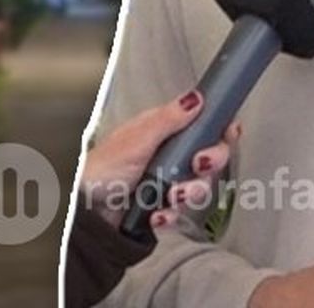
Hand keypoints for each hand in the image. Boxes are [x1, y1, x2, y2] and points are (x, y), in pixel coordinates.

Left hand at [80, 90, 238, 227]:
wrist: (84, 211)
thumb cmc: (101, 168)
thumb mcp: (137, 138)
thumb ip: (168, 119)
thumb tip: (195, 97)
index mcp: (164, 131)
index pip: (204, 125)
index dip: (221, 128)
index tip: (229, 131)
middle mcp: (170, 155)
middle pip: (211, 156)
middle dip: (210, 162)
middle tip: (198, 164)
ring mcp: (168, 182)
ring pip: (200, 187)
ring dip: (190, 192)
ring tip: (170, 195)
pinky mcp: (163, 208)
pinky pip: (181, 214)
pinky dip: (171, 216)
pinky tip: (157, 215)